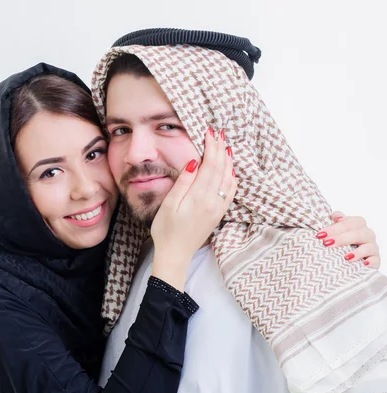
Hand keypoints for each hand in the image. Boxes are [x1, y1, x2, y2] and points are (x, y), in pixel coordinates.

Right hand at [150, 127, 236, 288]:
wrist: (175, 254)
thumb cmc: (166, 230)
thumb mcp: (169, 204)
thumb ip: (183, 182)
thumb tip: (195, 162)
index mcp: (199, 197)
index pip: (210, 164)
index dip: (211, 147)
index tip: (210, 132)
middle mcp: (213, 201)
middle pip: (221, 168)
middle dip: (221, 149)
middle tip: (219, 133)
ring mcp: (218, 208)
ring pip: (229, 179)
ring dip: (228, 161)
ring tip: (226, 146)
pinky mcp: (219, 214)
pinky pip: (230, 192)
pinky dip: (232, 177)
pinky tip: (230, 171)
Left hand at [317, 211, 380, 268]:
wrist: (346, 260)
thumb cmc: (339, 242)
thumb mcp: (334, 231)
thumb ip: (334, 222)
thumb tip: (337, 217)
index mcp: (357, 225)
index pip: (350, 222)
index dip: (335, 227)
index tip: (321, 234)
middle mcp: (366, 234)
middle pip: (358, 233)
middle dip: (341, 238)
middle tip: (327, 243)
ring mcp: (372, 247)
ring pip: (369, 246)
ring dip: (357, 251)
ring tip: (346, 257)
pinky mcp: (375, 260)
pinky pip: (375, 260)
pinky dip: (371, 261)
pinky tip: (363, 263)